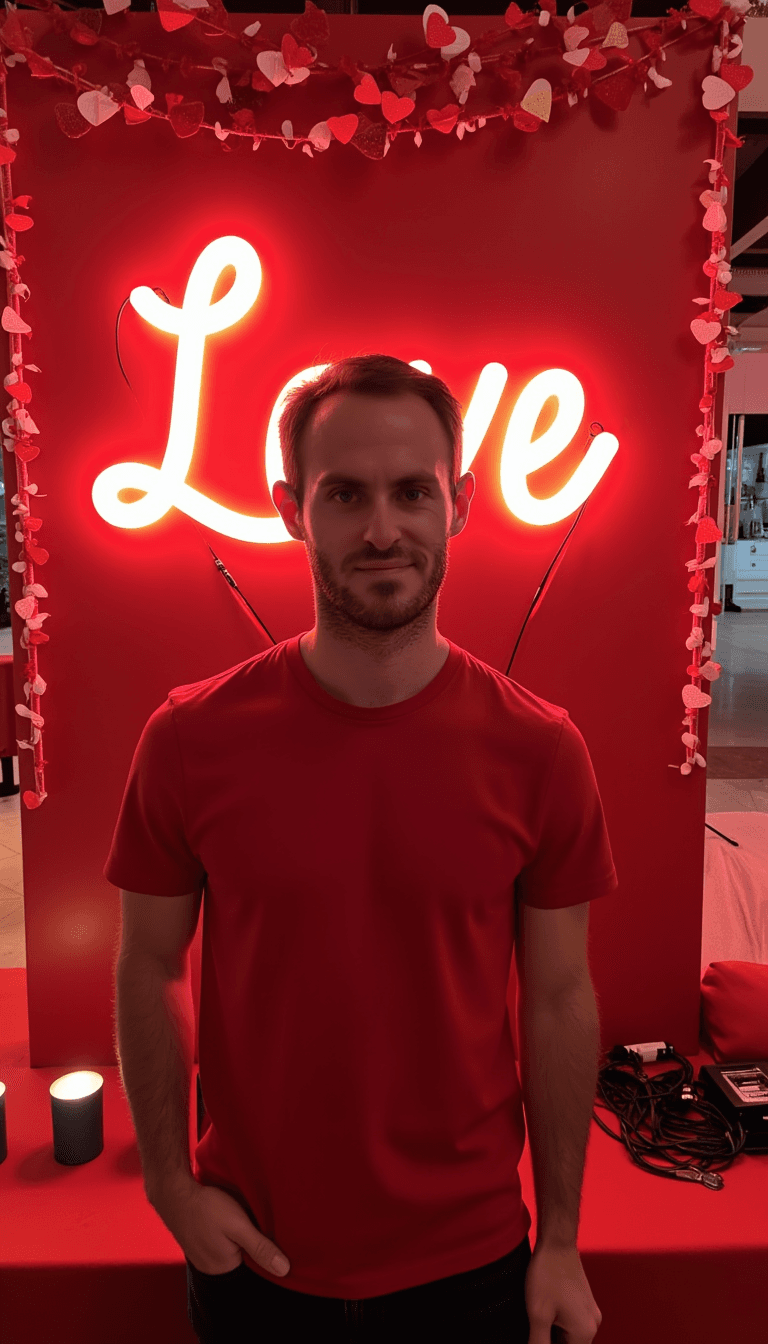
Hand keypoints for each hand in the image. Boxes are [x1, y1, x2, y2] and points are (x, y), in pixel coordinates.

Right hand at [148, 1178, 290, 1278]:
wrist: (173, 1191)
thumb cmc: (206, 1207)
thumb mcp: (238, 1225)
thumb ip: (260, 1247)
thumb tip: (285, 1271)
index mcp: (223, 1268)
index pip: (254, 1268)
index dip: (266, 1254)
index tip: (277, 1238)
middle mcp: (212, 1267)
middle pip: (242, 1259)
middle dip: (253, 1245)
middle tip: (262, 1224)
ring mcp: (202, 1255)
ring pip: (232, 1249)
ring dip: (241, 1237)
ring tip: (248, 1220)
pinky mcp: (198, 1242)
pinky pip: (220, 1242)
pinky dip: (228, 1233)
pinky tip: (231, 1218)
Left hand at [525, 1243, 601, 1343]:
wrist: (556, 1242)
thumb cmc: (548, 1272)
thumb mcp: (538, 1314)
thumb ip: (538, 1342)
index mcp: (584, 1331)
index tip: (537, 1336)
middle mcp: (592, 1323)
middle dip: (551, 1340)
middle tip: (536, 1326)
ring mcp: (590, 1311)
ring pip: (570, 1335)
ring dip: (554, 1334)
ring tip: (540, 1318)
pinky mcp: (584, 1302)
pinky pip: (572, 1322)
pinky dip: (559, 1323)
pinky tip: (545, 1312)